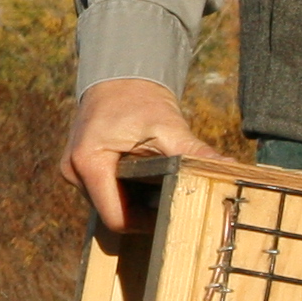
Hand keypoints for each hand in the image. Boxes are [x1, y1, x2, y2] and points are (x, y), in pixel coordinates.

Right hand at [57, 76, 217, 232]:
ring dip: (131, 201)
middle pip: (111, 213)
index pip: (116, 218)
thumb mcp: (169, 128)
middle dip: (140, 211)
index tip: (170, 211)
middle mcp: (73, 170)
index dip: (145, 222)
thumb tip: (229, 169)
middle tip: (167, 196)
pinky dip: (123, 191)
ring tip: (154, 184)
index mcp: (89, 162)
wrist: (120, 77)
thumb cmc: (141, 100)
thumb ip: (194, 153)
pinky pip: (103, 193)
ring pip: (107, 205)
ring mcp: (72, 171)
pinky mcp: (78, 169)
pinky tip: (140, 178)